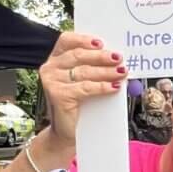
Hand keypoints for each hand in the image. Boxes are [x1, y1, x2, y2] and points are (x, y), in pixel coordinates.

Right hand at [38, 32, 125, 147]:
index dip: (84, 39)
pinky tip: (115, 86)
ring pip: (84, 71)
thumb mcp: (83, 82)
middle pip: (78, 55)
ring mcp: (52, 81)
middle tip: (119, 58)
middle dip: (101, 57)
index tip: (102, 43)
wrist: (66, 131)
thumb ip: (93, 69)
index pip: (67, 40)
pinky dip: (103, 86)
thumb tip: (118, 62)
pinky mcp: (58, 94)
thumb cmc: (77, 105)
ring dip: (106, 71)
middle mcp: (50, 67)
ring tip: (122, 72)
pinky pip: (85, 87)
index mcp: (55, 59)